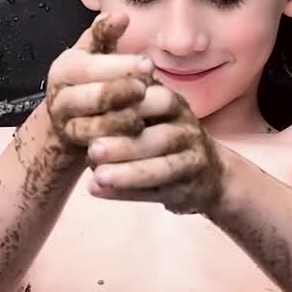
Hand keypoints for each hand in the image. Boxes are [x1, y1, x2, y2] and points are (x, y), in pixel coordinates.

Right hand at [44, 13, 155, 148]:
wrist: (67, 121)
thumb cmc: (88, 81)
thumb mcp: (91, 55)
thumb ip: (104, 34)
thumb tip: (122, 15)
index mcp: (65, 68)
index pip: (93, 67)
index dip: (121, 66)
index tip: (148, 64)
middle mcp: (59, 97)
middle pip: (93, 97)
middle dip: (122, 93)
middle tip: (148, 89)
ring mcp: (66, 125)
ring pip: (95, 125)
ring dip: (123, 121)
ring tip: (148, 115)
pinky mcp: (76, 148)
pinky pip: (99, 146)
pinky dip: (119, 143)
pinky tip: (141, 136)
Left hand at [85, 85, 226, 214]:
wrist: (209, 175)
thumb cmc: (164, 137)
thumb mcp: (152, 112)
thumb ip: (123, 103)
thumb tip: (81, 97)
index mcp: (173, 104)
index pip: (152, 99)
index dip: (123, 107)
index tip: (89, 113)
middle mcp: (187, 130)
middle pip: (159, 137)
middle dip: (125, 144)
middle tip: (92, 149)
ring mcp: (192, 160)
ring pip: (163, 168)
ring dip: (128, 173)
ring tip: (98, 177)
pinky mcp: (188, 189)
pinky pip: (156, 193)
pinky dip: (126, 193)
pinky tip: (98, 191)